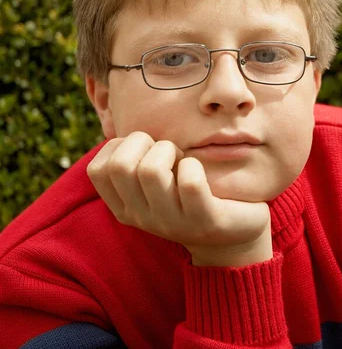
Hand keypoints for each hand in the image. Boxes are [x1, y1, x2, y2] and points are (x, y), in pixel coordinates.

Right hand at [87, 132, 272, 266]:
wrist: (234, 234)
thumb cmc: (189, 193)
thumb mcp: (154, 182)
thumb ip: (134, 158)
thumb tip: (118, 118)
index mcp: (124, 207)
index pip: (97, 170)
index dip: (118, 145)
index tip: (142, 149)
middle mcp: (142, 217)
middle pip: (120, 166)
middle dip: (142, 142)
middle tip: (164, 150)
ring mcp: (171, 222)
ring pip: (151, 171)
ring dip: (169, 150)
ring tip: (182, 159)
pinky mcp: (203, 221)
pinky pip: (190, 183)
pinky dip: (194, 166)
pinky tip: (200, 172)